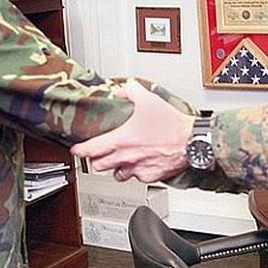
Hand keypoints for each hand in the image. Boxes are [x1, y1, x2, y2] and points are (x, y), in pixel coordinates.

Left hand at [71, 79, 194, 182]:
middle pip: (99, 165)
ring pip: (117, 175)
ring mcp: (137, 170)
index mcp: (120, 140)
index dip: (80, 150)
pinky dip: (137, 171)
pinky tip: (142, 162)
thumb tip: (121, 89)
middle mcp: (126, 158)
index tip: (76, 150)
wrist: (191, 142)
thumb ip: (130, 91)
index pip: (90, 150)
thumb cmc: (171, 124)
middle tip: (99, 154)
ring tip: (121, 160)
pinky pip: (137, 177)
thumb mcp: (147, 99)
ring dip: (116, 168)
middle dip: (97, 159)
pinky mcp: (150, 177)